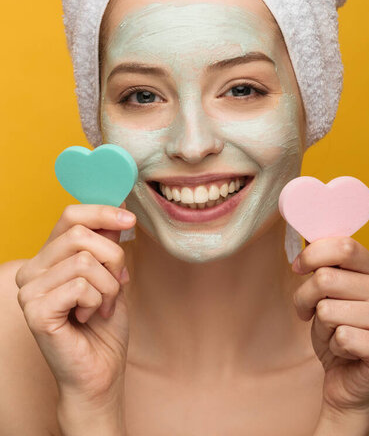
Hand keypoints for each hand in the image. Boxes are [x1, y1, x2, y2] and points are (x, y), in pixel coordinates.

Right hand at [15, 202, 135, 404]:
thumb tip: (118, 205)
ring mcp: (29, 291)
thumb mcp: (110, 273)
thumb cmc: (103, 326)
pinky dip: (98, 301)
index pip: (70, 215)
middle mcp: (31, 270)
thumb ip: (107, 243)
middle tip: (116, 284)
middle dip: (113, 258)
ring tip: (102, 306)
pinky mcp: (36, 311)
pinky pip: (81, 285)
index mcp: (47, 257)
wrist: (100, 372)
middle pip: (81, 235)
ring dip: (109, 285)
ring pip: (86, 260)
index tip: (129, 219)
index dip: (102, 212)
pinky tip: (90, 317)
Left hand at [292, 237, 368, 414]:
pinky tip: (345, 351)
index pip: (344, 246)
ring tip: (334, 334)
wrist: (350, 382)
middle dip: (305, 297)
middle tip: (309, 312)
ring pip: (327, 310)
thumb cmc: (338, 332)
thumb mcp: (330, 293)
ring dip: (320, 327)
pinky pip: (340, 337)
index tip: (298, 267)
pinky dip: (332, 346)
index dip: (313, 254)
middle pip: (326, 278)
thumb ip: (325, 267)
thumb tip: (306, 243)